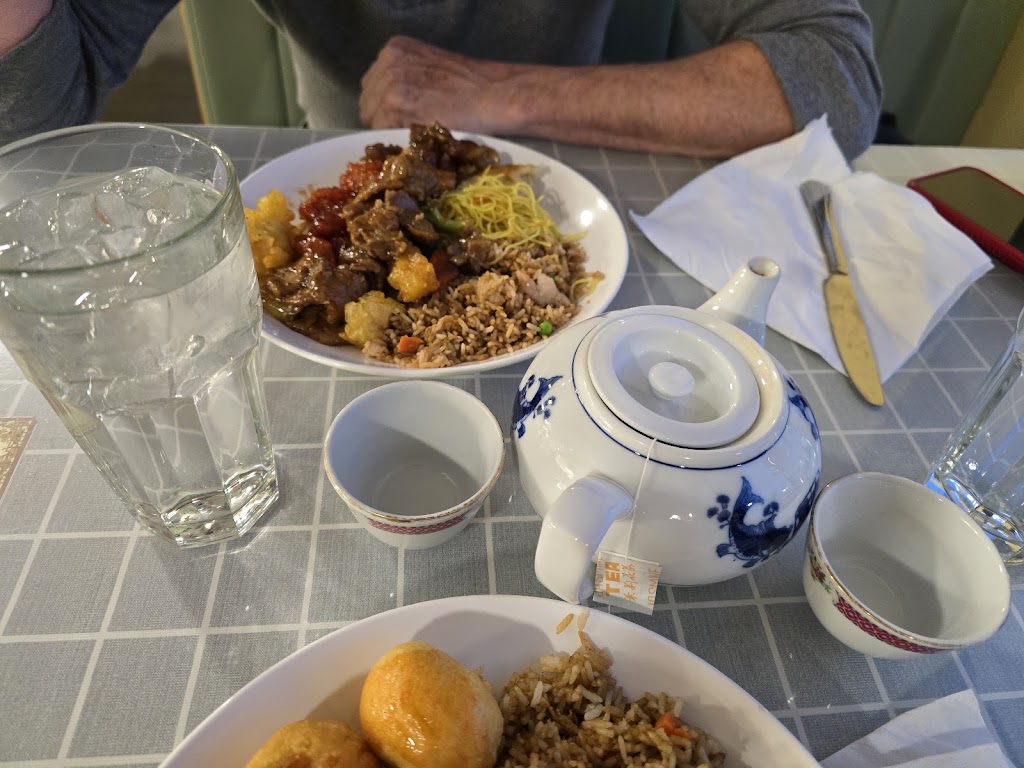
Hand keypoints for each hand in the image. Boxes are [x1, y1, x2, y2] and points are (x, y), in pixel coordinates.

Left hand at [359, 36, 510, 131]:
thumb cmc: (471, 85)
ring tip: (419, 131)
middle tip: (412, 127)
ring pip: (373, 119)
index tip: (404, 115)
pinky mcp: (395, 106)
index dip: (386, 105)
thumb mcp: (430, 67)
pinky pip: (384, 131)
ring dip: (392, 129)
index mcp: (395, 48)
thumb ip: (405, 77)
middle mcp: (388, 61)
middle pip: (368, 102)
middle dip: (384, 118)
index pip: (373, 85)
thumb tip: (387, 103)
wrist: (494, 95)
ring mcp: (389, 83)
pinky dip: (399, 138)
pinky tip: (421, 135)